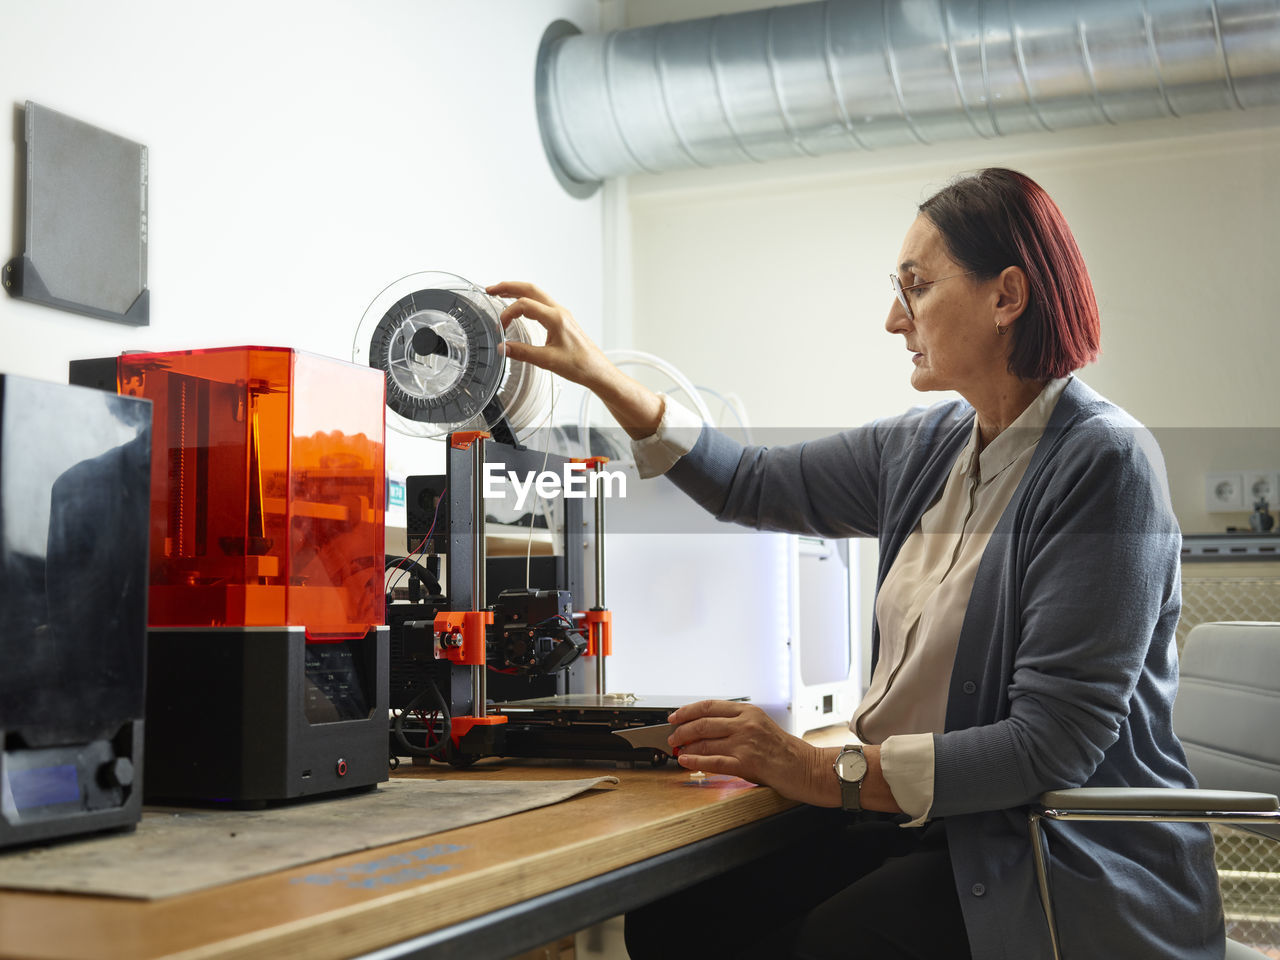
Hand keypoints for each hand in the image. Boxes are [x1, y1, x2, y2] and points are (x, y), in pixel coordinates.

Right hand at [485, 281, 613, 390]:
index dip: (508, 313)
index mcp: (556, 318)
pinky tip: (520, 306)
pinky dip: (527, 300)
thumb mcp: (547, 361)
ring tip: (501, 293)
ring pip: (536, 294)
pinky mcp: (562, 320)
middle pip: (530, 289)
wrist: (597, 371)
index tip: (500, 326)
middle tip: (491, 289)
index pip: (524, 305)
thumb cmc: (580, 365)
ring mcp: (561, 315)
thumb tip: (503, 348)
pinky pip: (542, 303)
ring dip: (517, 291)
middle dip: (509, 287)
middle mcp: (559, 312)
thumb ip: (522, 353)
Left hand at [667, 700, 839, 806]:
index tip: (674, 716)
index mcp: (748, 712)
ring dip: (686, 746)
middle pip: (703, 722)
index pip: (710, 706)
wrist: (807, 767)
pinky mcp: (747, 763)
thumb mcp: (761, 727)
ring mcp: (745, 743)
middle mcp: (746, 724)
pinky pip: (714, 761)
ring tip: (677, 751)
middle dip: (682, 730)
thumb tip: (706, 729)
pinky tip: (686, 761)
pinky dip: (696, 760)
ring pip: (706, 741)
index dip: (687, 711)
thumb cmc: (785, 751)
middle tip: (672, 737)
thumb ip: (737, 724)